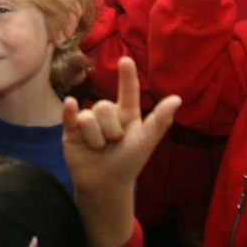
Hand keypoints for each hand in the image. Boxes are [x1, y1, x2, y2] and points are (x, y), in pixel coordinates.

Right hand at [63, 57, 179, 246]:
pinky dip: (69, 111)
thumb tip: (177, 98)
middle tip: (113, 144)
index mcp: (127, 113)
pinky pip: (69, 116)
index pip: (127, 91)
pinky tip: (71, 105)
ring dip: (96, 138)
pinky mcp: (71, 130)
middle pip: (105, 107)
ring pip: (89, 117)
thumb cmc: (128, 163)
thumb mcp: (146, 142)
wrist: (105, 186)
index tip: (126, 61)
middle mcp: (106, 114)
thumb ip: (160, 120)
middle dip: (111, 130)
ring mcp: (87, 121)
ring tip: (99, 149)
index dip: (127, 77)